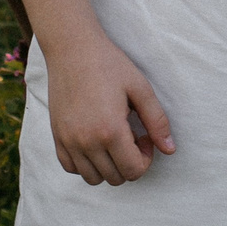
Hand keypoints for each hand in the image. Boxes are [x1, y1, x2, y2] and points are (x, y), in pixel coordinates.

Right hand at [45, 33, 173, 185]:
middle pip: (115, 178)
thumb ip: (157, 121)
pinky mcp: (56, 137)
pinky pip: (71, 168)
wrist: (72, 48)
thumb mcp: (140, 88)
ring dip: (108, 166)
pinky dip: (85, 164)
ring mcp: (68, 141)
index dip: (146, 159)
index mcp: (110, 131)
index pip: (133, 171)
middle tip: (131, 136)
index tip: (144, 137)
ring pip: (93, 178)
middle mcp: (86, 142)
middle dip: (129, 162)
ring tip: (113, 140)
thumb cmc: (109, 64)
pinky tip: (95, 142)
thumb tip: (170, 150)